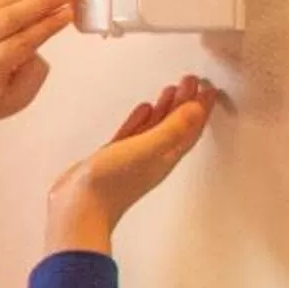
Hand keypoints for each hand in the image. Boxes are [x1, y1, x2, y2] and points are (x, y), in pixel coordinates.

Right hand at [45, 78, 217, 254]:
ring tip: (173, 88)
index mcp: (166, 156)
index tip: (209, 88)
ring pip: (157, 127)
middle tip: (191, 81)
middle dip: (186, 102)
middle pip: (177, 125)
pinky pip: (135, 133)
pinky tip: (144, 109)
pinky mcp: (116, 157)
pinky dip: (143, 119)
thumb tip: (196, 108)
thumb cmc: (112, 183)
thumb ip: (172, 128)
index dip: (202, 107)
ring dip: (166, 108)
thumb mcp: (147, 149)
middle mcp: (155, 157)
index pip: (191, 127)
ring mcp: (135, 157)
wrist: (79, 206)